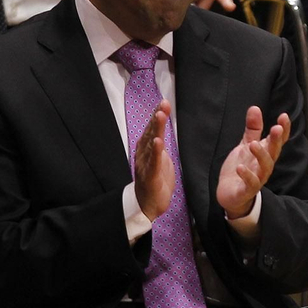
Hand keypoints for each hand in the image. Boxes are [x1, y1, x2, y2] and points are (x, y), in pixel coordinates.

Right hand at [133, 101, 175, 220]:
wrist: (147, 204)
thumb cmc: (154, 180)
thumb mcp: (160, 159)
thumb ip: (159, 145)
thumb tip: (161, 131)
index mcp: (146, 149)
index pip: (152, 129)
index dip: (157, 115)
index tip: (164, 102)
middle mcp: (143, 154)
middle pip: (151, 133)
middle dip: (157, 117)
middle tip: (163, 103)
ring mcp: (145, 165)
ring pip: (150, 144)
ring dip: (155, 130)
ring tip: (160, 116)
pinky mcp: (149, 176)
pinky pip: (153, 163)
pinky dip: (155, 152)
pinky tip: (158, 142)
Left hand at [216, 105, 289, 218]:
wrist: (230, 195)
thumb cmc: (242, 168)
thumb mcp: (246, 145)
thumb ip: (252, 128)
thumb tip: (255, 107)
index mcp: (266, 153)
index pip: (278, 140)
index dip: (283, 129)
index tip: (284, 116)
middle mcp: (265, 165)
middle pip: (274, 152)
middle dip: (276, 140)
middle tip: (276, 128)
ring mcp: (258, 178)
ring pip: (265, 167)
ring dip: (261, 155)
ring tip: (253, 144)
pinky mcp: (247, 190)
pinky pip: (251, 183)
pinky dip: (247, 175)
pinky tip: (240, 167)